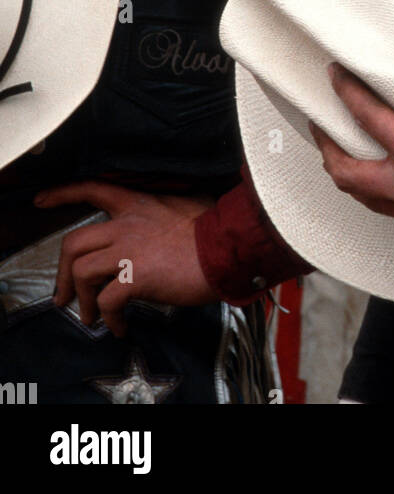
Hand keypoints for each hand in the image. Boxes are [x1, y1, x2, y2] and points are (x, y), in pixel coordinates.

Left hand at [34, 182, 217, 336]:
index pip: (93, 188)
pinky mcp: (136, 276)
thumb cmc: (216, 228)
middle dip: (62, 273)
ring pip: (81, 272)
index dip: (64, 194)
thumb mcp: (188, 204)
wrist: (229, 246)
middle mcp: (128, 223)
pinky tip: (120, 326)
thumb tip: (170, 216)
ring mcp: (130, 250)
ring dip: (82, 300)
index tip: (43, 200)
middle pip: (74, 242)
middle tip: (65, 295)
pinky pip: (107, 301)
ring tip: (92, 317)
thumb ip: (167, 209)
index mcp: (139, 203)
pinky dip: (109, 318)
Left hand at [310, 15, 393, 229]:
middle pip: (350, 177)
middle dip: (329, 148)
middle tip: (321, 123)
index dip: (347, 93)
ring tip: (342, 151)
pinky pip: (391, 210)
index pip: (368, 120)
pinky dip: (375, 191)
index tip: (336, 76)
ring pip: (368, 199)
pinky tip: (382, 175)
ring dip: (349, 175)